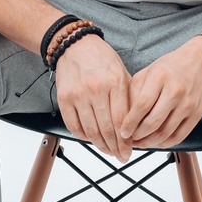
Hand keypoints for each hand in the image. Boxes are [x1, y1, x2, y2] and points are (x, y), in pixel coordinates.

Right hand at [55, 36, 132, 160]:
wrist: (75, 45)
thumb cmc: (102, 58)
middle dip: (116, 147)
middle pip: (107, 128)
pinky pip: (74, 126)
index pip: (122, 120)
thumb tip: (137, 125)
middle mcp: (97, 89)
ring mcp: (79, 94)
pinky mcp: (64, 98)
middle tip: (121, 156)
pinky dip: (83, 137)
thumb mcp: (122, 72)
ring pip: (91, 130)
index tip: (130, 150)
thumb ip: (129, 97)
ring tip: (108, 151)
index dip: (126, 140)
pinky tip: (91, 140)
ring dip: (101, 145)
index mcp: (115, 82)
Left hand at [120, 37, 201, 149]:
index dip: (130, 122)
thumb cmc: (171, 67)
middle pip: (153, 123)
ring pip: (165, 133)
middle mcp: (176, 91)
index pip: (141, 106)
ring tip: (140, 142)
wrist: (201, 61)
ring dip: (149, 142)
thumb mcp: (148, 71)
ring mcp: (188, 104)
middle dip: (137, 135)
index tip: (123, 131)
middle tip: (130, 139)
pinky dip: (165, 143)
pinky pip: (178, 136)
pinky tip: (156, 141)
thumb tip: (125, 117)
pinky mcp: (197, 114)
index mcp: (160, 77)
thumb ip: (135, 91)